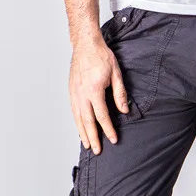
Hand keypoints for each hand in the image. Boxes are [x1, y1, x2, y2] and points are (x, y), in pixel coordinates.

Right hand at [69, 18, 129, 158]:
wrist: (85, 44)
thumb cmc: (101, 56)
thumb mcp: (116, 73)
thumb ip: (120, 93)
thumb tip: (124, 110)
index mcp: (94, 90)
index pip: (102, 115)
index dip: (108, 129)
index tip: (113, 139)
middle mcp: (82, 94)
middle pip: (87, 121)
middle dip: (93, 137)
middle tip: (97, 151)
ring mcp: (75, 93)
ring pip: (78, 118)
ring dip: (82, 132)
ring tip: (87, 144)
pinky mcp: (71, 90)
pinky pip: (74, 110)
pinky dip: (76, 121)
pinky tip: (80, 128)